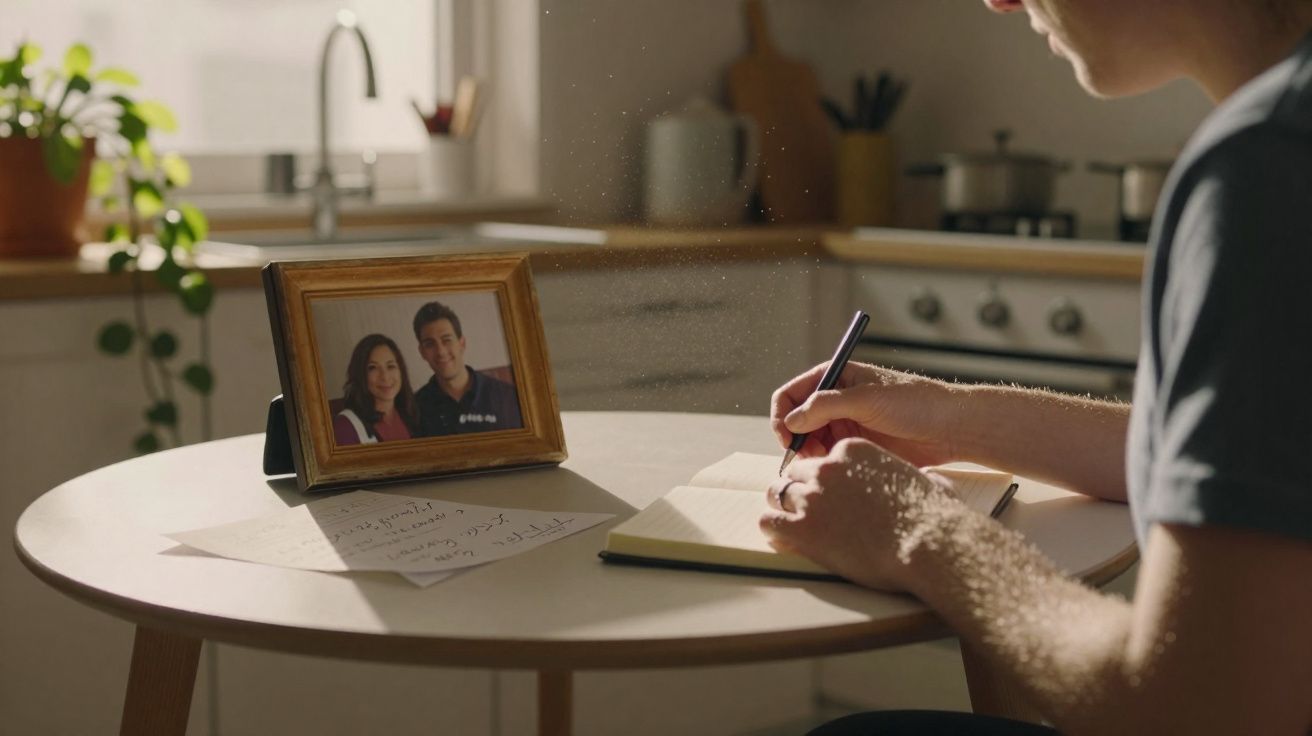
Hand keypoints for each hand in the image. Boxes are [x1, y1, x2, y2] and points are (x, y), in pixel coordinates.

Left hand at [760, 438, 959, 591]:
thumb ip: (915, 478)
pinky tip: (783, 537)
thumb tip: (931, 482)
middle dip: (800, 490)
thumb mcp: (925, 482)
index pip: (823, 458)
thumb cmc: (932, 515)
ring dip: (782, 506)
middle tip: (808, 509)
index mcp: (853, 451)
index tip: (831, 493)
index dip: (825, 478)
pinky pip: (768, 521)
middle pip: (795, 472)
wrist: (927, 544)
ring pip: (777, 492)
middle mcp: (827, 468)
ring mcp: (812, 496)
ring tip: (789, 522)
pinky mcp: (802, 527)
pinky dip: (773, 529)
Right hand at [770, 362, 961, 466]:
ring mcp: (846, 424)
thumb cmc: (914, 403)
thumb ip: (825, 406)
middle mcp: (836, 400)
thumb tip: (790, 421)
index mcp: (836, 378)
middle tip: (805, 457)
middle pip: (796, 420)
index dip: (783, 414)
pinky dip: (824, 463)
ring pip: (810, 441)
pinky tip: (833, 469)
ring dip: (808, 453)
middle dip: (795, 438)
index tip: (786, 437)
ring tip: (822, 463)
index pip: (792, 393)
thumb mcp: (866, 399)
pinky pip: (828, 455)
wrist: (950, 428)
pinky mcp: (857, 445)